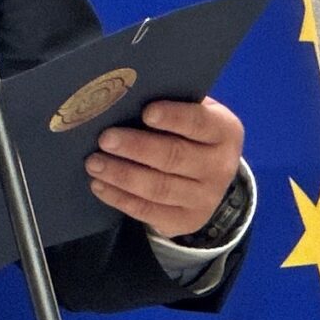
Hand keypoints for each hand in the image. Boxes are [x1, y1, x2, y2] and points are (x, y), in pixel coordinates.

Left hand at [87, 98, 246, 238]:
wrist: (209, 178)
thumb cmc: (190, 133)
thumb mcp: (192, 113)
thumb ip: (170, 103)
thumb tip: (125, 97)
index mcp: (225, 132)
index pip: (199, 123)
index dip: (173, 117)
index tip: (146, 112)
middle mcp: (220, 167)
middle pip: (175, 157)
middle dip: (136, 148)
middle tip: (105, 138)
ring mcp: (204, 199)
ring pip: (159, 188)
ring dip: (122, 175)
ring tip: (94, 163)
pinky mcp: (185, 221)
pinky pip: (148, 211)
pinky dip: (120, 198)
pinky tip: (99, 185)